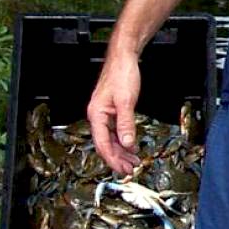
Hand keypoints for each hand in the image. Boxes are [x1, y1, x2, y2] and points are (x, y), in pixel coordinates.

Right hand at [87, 48, 141, 174]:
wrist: (124, 58)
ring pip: (111, 139)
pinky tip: (131, 147)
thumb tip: (127, 144)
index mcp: (96, 114)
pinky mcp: (113, 110)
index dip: (112, 158)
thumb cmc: (121, 74)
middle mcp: (98, 116)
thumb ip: (126, 123)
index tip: (121, 169)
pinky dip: (124, 140)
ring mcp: (105, 113)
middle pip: (106, 144)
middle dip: (117, 158)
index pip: (102, 144)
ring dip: (122, 151)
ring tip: (133, 162)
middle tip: (129, 170)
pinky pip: (116, 131)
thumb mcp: (126, 101)